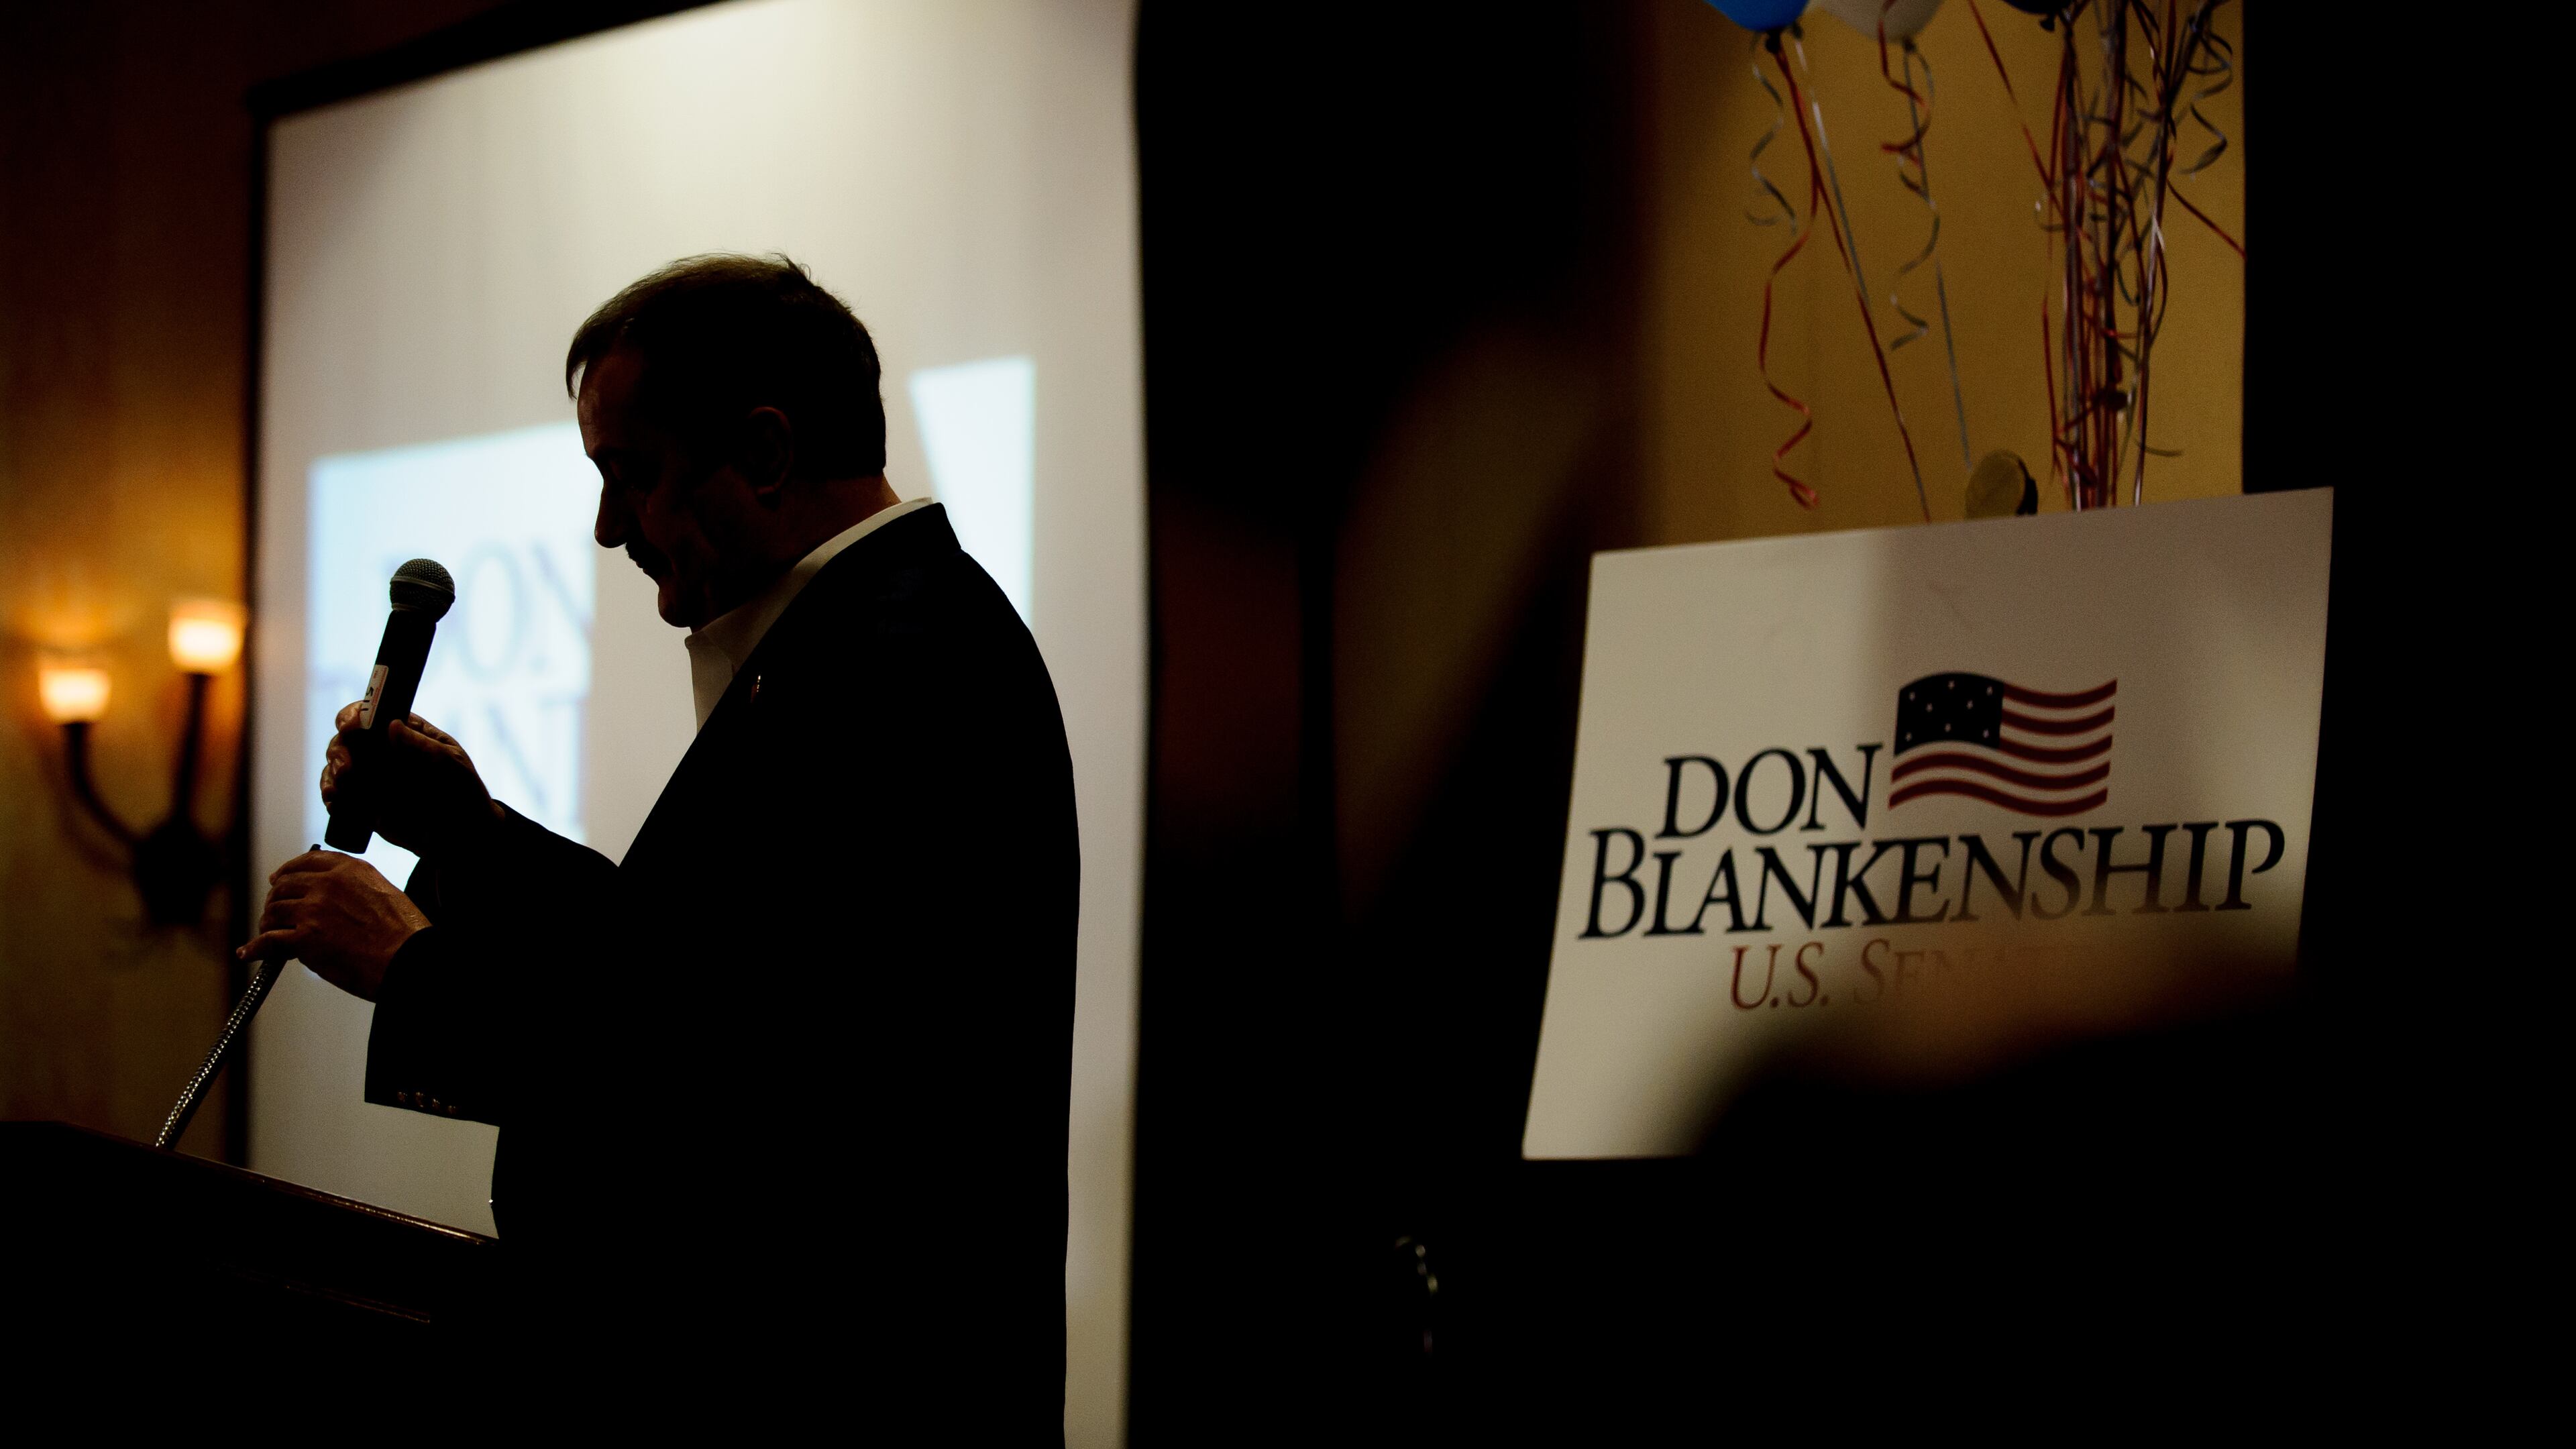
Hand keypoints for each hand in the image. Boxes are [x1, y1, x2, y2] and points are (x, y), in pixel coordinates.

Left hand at [238, 851, 428, 1001]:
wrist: (407, 961)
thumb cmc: (404, 934)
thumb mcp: (384, 893)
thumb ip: (355, 888)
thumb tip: (333, 899)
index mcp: (350, 870)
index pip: (307, 861)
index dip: (288, 870)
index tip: (279, 878)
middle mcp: (328, 884)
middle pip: (284, 886)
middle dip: (275, 899)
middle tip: (274, 912)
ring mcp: (313, 910)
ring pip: (274, 911)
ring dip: (268, 923)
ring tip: (268, 934)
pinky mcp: (303, 938)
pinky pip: (269, 940)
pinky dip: (256, 948)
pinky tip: (249, 952)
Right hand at [321, 704, 501, 856]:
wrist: (461, 834)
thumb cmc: (462, 791)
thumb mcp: (450, 764)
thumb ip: (421, 745)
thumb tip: (392, 725)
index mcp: (403, 732)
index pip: (369, 713)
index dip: (353, 715)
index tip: (350, 727)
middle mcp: (380, 750)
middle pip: (344, 740)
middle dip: (339, 752)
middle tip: (348, 770)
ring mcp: (369, 776)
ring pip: (335, 767)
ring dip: (331, 776)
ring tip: (340, 791)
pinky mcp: (362, 801)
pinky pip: (337, 795)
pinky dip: (331, 798)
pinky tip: (336, 805)